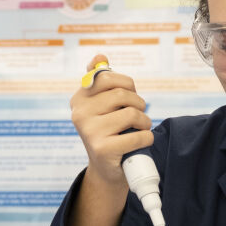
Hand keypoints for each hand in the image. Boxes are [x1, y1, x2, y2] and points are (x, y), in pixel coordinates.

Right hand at [70, 53, 153, 187]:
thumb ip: (100, 79)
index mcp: (79, 99)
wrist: (106, 170)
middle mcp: (80, 113)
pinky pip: (137, 135)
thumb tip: (99, 55)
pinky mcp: (103, 149)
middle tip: (138, 115)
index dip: (127, 84)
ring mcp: (90, 132)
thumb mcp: (101, 105)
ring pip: (131, 113)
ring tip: (141, 128)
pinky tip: (142, 141)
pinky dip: (147, 138)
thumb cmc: (108, 132)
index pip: (107, 76)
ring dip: (145, 121)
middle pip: (122, 94)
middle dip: (138, 103)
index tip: (128, 96)